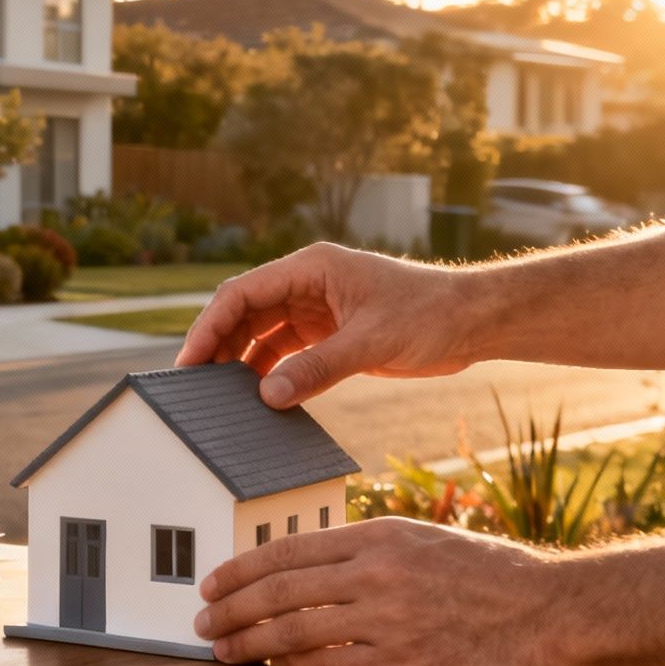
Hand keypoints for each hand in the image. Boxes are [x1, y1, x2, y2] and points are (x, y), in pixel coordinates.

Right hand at [177, 242, 480, 407]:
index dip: (210, 324)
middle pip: (245, 313)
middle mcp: (306, 284)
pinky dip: (270, 373)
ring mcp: (316, 309)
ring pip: (261, 334)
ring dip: (241, 362)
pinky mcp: (329, 334)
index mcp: (310, 267)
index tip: (190, 360)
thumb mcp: (372, 341)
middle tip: (195, 386)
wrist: (474, 322)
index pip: (243, 292)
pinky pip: (286, 352)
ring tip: (220, 396)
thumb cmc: (431, 314)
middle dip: (218, 346)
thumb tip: (269, 397)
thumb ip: (319, 368)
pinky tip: (260, 398)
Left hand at [193, 518, 567, 665]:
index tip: (212, 581)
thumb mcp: (424, 540)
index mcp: (379, 535)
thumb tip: (313, 564)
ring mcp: (387, 618)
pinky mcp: (403, 662)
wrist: (552, 610)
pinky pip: (329, 664)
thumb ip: (369, 550)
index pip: (288, 548)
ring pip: (294, 628)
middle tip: (201, 619)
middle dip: (230, 607)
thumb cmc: (491, 574)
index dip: (241, 568)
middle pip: (279, 589)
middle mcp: (376, 572)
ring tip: (223, 649)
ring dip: (249, 641)